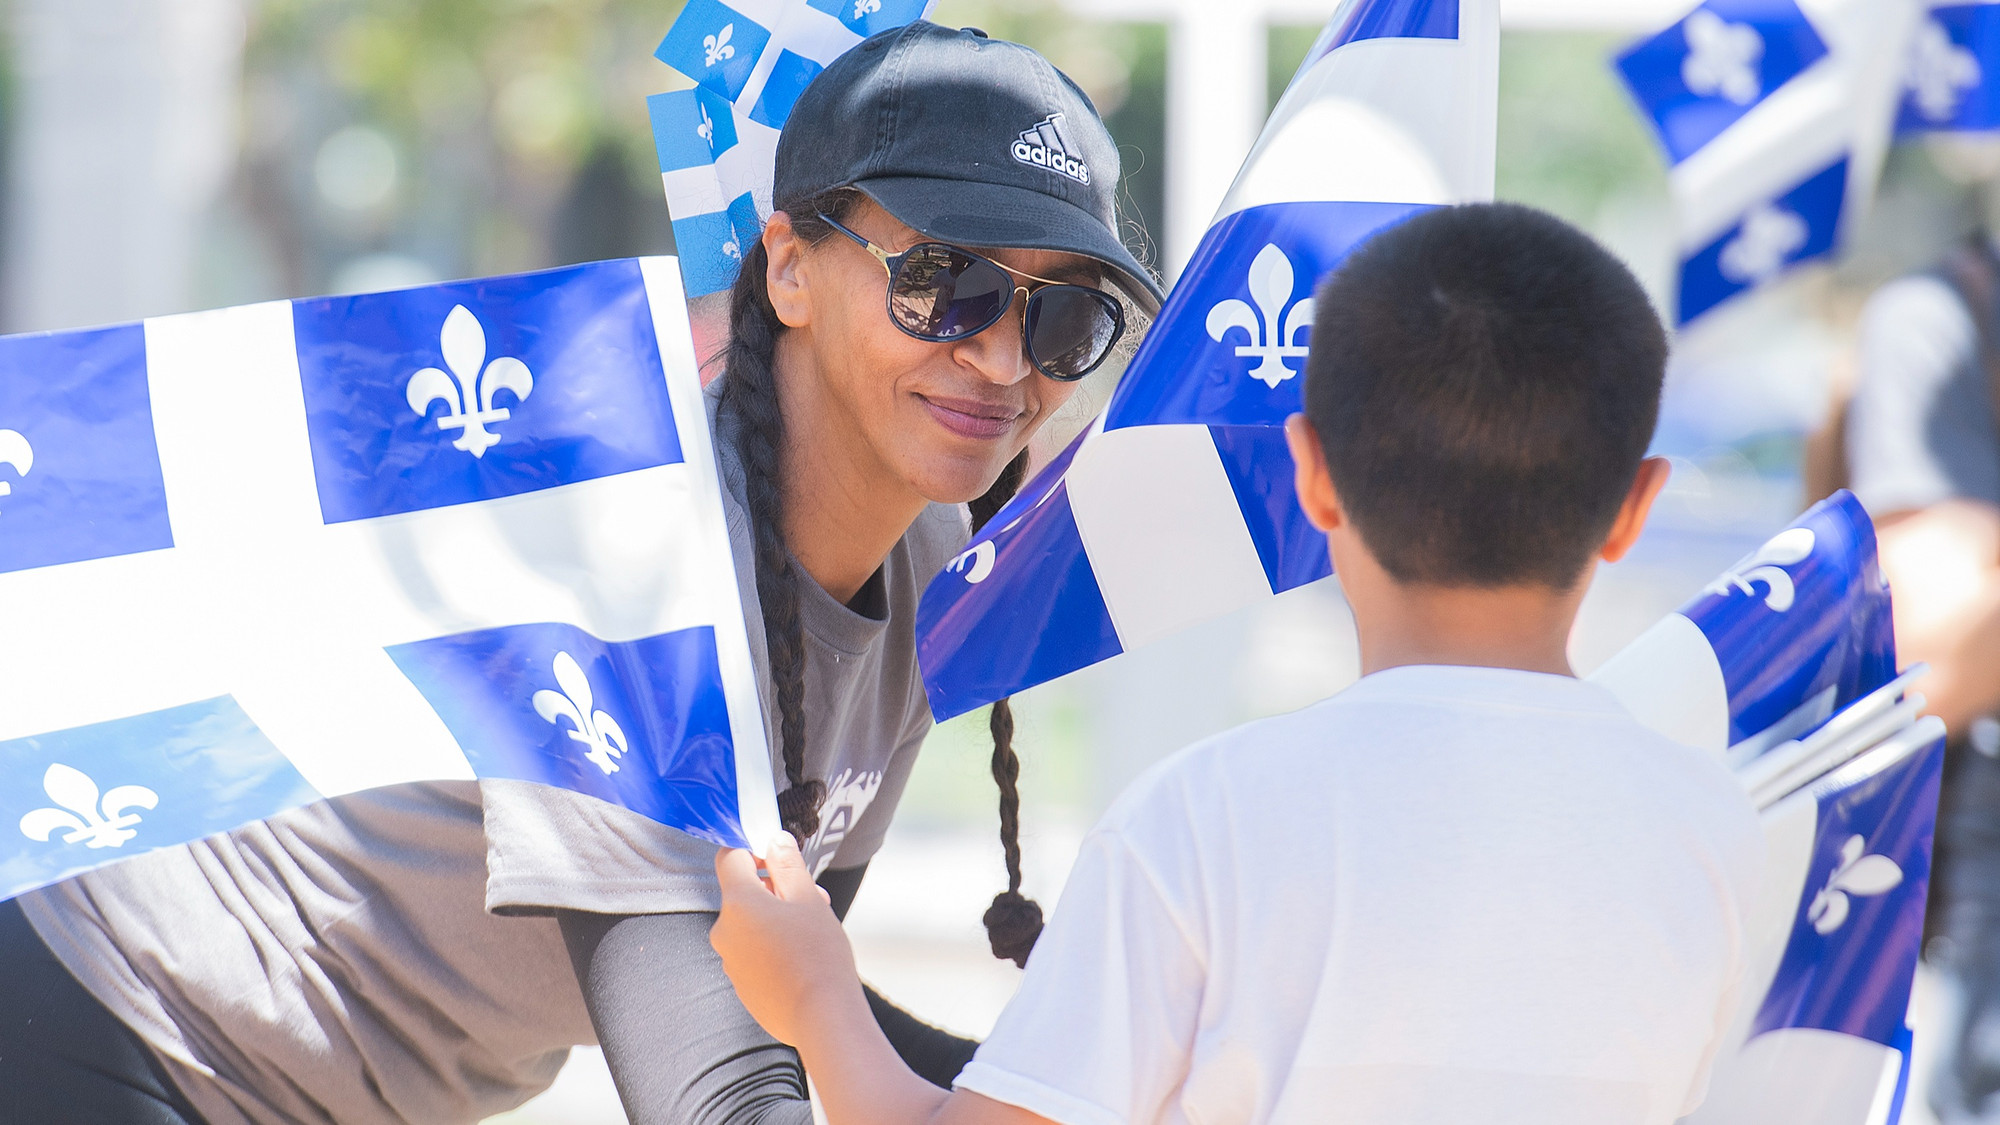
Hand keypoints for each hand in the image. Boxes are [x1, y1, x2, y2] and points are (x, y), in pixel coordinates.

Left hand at [712, 835, 862, 1046]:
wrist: (822, 1018)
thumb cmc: (818, 954)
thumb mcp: (809, 900)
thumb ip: (788, 866)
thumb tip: (774, 841)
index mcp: (738, 904)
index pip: (729, 858)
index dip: (753, 850)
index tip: (780, 860)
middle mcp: (724, 931)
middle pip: (743, 894)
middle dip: (774, 890)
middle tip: (812, 899)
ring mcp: (730, 962)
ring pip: (749, 926)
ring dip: (775, 919)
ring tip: (812, 932)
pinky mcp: (740, 986)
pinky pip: (752, 954)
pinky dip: (772, 948)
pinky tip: (802, 959)